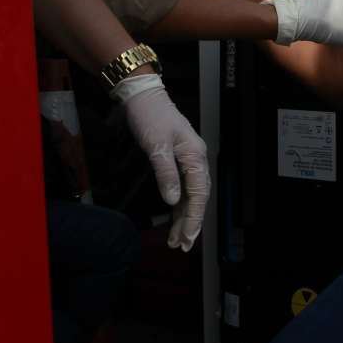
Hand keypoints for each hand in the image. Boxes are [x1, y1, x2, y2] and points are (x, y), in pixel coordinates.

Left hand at [112, 74, 209, 250]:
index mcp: (195, 156)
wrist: (143, 96)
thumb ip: (165, 174)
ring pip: (190, 195)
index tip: (187, 237)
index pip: (199, 194)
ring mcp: (188, 160)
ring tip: (176, 240)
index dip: (194, 218)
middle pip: (197, 198)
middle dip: (190, 223)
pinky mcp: (177, 161)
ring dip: (184, 217)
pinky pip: (182, 188)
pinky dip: (178, 205)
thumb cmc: (150, 117)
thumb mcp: (156, 146)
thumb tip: (172, 202)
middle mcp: (196, 160)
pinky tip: (173, 219)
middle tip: (182, 246)